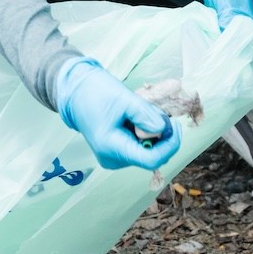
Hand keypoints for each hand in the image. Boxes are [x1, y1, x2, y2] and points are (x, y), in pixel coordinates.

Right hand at [54, 57, 180, 170]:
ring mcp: (114, 158)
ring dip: (152, 133)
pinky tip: (134, 119)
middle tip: (155, 112)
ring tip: (139, 112)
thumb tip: (165, 129)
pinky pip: (139, 147)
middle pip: (151, 155)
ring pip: (147, 151)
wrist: (76, 93)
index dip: (169, 145)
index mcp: (112, 147)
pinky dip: (144, 134)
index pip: (151, 160)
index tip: (176, 126)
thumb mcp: (125, 99)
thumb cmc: (97, 93)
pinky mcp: (116, 153)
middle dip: (161, 135)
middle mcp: (113, 159)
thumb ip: (146, 115)